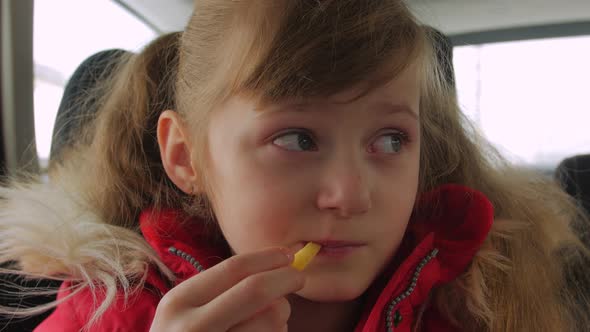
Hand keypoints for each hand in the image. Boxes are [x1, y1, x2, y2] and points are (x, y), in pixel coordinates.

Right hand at [150, 247, 303, 331]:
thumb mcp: (186, 310)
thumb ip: (223, 290)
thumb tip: (279, 264)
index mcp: (179, 302)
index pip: (234, 269)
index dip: (267, 258)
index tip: (288, 254)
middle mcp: (192, 327)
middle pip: (257, 291)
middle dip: (285, 279)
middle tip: (298, 277)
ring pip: (272, 321)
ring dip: (281, 316)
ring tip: (269, 322)